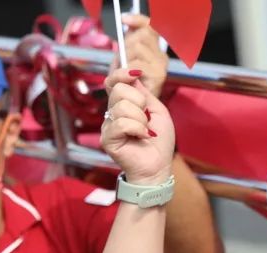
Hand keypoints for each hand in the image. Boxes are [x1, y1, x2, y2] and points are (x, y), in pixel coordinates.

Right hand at [102, 69, 174, 185]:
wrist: (158, 165)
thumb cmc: (159, 141)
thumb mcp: (157, 109)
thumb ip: (145, 93)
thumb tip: (133, 76)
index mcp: (124, 104)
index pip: (114, 81)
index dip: (122, 73)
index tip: (135, 73)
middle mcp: (113, 113)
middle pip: (118, 90)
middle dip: (139, 101)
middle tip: (146, 118)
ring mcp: (108, 126)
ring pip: (121, 107)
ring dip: (141, 119)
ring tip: (145, 131)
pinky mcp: (107, 139)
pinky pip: (121, 124)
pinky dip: (137, 129)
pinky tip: (142, 137)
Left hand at [120, 15, 167, 97]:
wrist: (133, 117)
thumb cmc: (125, 94)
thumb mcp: (118, 70)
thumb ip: (120, 53)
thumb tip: (123, 26)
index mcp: (152, 52)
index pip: (149, 27)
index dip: (137, 20)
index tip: (123, 18)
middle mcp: (160, 56)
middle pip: (140, 37)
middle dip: (125, 49)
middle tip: (122, 66)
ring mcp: (160, 65)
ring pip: (136, 49)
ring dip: (124, 63)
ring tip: (124, 78)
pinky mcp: (158, 76)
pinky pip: (136, 66)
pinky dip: (126, 72)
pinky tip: (127, 78)